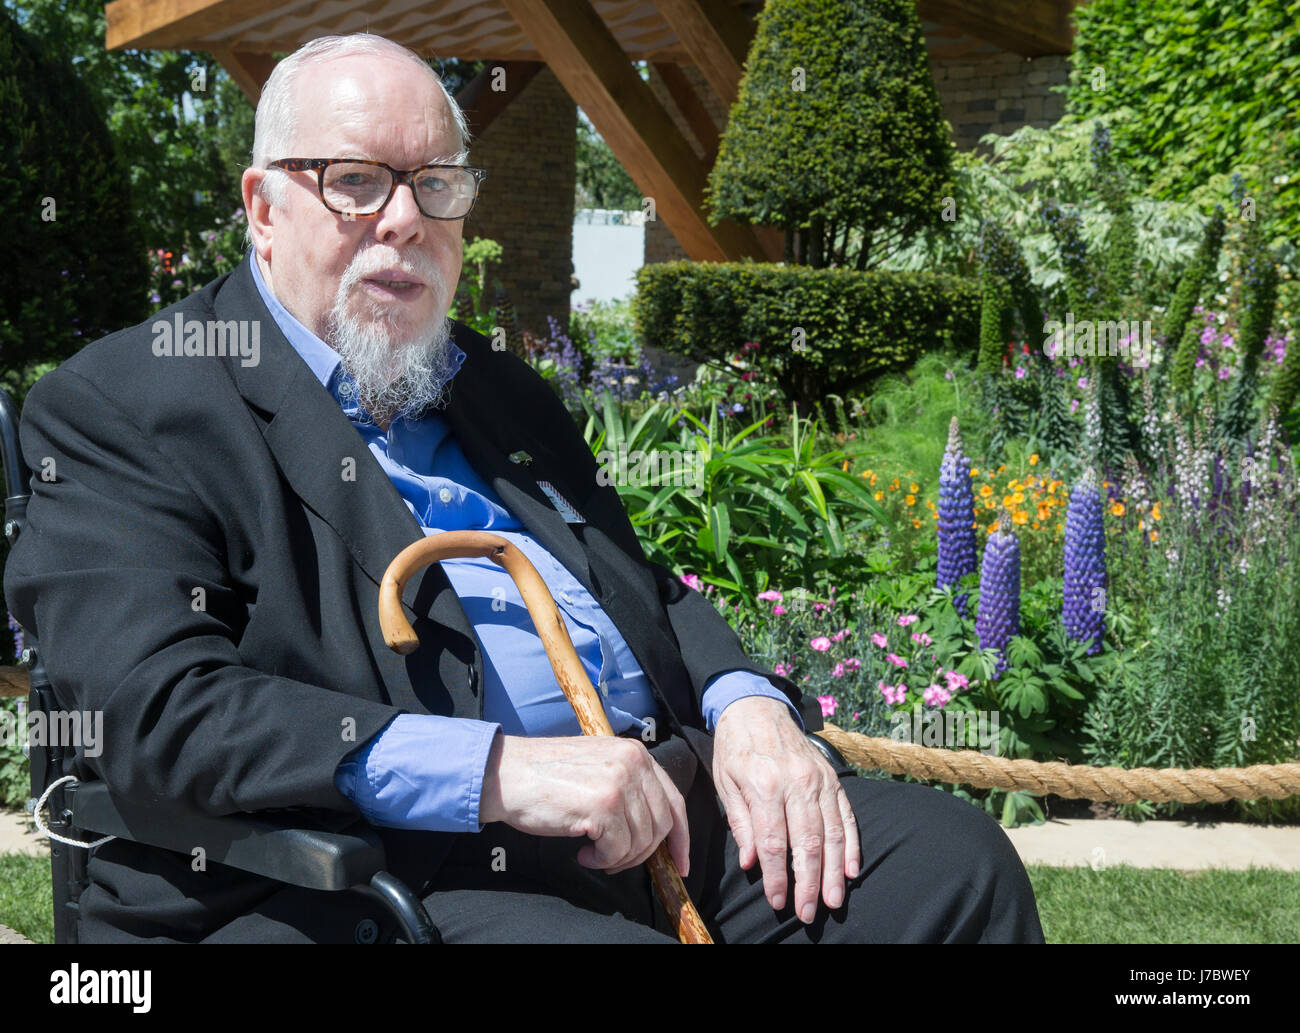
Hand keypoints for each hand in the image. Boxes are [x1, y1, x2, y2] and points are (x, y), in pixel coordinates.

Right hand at [480, 733, 689, 876]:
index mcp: (635, 753)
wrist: (506, 775)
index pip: (674, 800)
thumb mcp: (598, 768)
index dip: (681, 837)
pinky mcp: (602, 805)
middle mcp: (633, 763)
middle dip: (642, 853)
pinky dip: (602, 859)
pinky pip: (618, 850)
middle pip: (662, 825)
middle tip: (615, 860)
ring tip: (593, 853)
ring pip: (642, 841)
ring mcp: (619, 783)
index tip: (679, 863)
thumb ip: (629, 787)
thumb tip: (655, 829)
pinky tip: (583, 852)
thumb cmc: (546, 777)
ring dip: (618, 858)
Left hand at [712, 696, 860, 922]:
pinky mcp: (832, 778)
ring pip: (832, 834)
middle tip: (808, 912)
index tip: (778, 902)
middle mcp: (796, 784)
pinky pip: (846, 816)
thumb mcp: (725, 782)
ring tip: (834, 900)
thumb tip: (750, 862)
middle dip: (809, 883)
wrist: (758, 707)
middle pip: (807, 843)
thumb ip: (740, 823)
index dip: (777, 877)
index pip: (773, 843)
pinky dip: (852, 845)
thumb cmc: (736, 748)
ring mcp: (819, 781)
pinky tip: (852, 870)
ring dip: (834, 872)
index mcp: (765, 786)